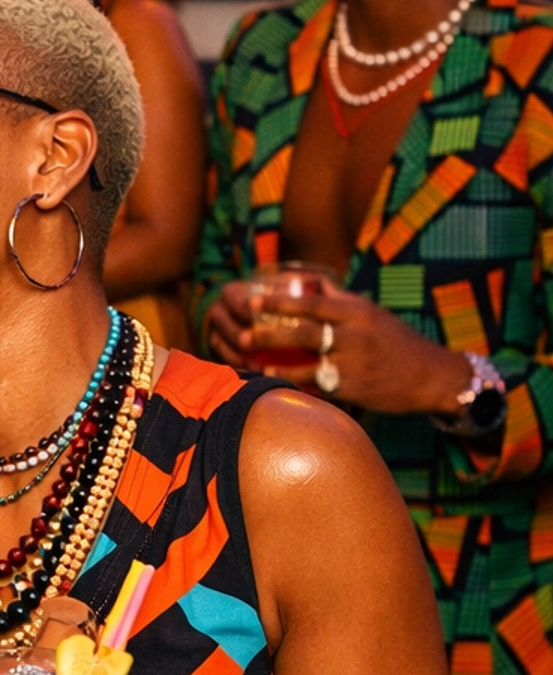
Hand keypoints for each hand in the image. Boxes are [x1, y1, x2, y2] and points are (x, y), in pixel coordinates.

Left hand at [211, 278, 469, 415]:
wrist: (431, 376)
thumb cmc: (398, 341)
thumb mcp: (371, 313)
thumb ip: (340, 300)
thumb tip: (310, 284)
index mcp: (357, 312)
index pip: (311, 304)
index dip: (279, 302)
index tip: (253, 302)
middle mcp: (354, 336)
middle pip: (303, 333)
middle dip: (269, 334)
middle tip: (243, 335)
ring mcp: (353, 365)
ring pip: (306, 364)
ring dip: (278, 364)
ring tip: (255, 364)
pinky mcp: (354, 390)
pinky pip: (319, 388)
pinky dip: (298, 387)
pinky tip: (280, 386)